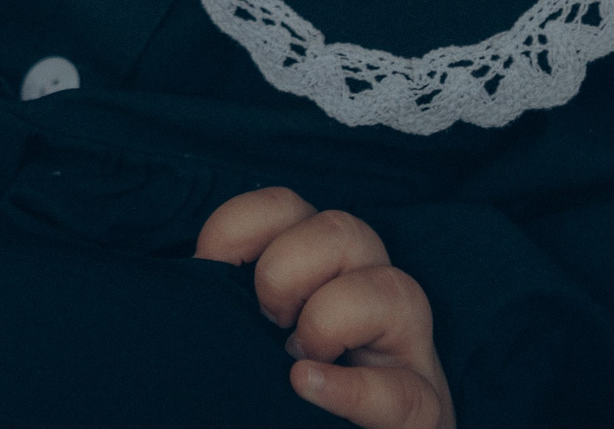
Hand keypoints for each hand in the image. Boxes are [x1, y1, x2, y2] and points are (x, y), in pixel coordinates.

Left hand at [195, 188, 455, 428]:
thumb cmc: (281, 391)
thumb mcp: (249, 331)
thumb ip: (230, 299)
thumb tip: (190, 278)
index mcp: (324, 266)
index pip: (287, 206)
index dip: (240, 226)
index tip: (209, 267)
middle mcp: (372, 291)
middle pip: (345, 229)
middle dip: (286, 269)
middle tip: (266, 322)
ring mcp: (406, 349)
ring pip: (395, 290)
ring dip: (328, 320)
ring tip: (294, 363)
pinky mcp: (423, 410)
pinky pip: (403, 391)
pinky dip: (350, 388)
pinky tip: (305, 384)